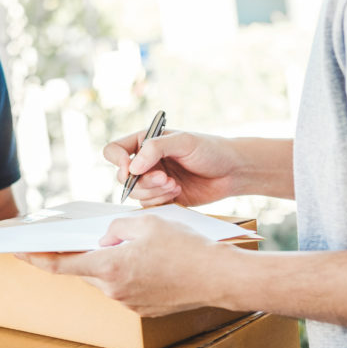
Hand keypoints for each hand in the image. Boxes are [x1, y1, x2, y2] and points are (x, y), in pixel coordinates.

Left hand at [19, 214, 238, 316]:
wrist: (219, 278)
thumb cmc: (186, 247)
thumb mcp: (146, 222)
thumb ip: (116, 226)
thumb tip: (106, 237)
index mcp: (109, 267)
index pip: (60, 265)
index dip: (35, 258)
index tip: (17, 251)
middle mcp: (114, 290)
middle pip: (86, 270)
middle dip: (86, 253)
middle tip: (93, 237)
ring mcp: (130, 303)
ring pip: (108, 278)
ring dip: (112, 262)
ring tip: (139, 246)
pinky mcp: (145, 309)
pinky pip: (127, 288)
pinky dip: (130, 273)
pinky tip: (152, 261)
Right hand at [105, 130, 240, 206]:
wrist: (232, 171)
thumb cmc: (211, 150)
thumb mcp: (184, 142)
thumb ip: (155, 149)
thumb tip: (131, 167)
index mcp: (145, 142)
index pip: (114, 150)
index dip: (117, 161)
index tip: (131, 169)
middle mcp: (146, 161)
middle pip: (123, 178)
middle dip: (144, 182)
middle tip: (166, 179)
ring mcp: (153, 180)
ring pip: (136, 194)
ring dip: (154, 192)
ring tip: (175, 185)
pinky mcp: (162, 197)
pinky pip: (148, 205)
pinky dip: (161, 201)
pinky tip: (178, 192)